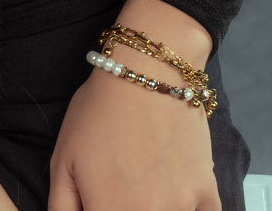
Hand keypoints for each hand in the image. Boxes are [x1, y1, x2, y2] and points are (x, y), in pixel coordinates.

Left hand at [47, 65, 220, 210]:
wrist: (146, 74)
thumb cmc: (98, 113)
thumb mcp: (63, 159)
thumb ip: (62, 207)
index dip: (99, 209)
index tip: (100, 198)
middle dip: (122, 206)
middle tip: (121, 185)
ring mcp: (182, 209)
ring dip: (156, 207)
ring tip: (145, 182)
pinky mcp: (208, 195)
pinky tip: (176, 194)